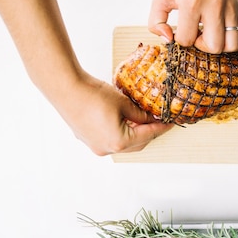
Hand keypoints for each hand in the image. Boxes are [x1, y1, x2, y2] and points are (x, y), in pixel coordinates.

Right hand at [55, 73, 173, 155]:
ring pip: (122, 143)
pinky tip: (124, 120)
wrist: (66, 88)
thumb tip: (150, 117)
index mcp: (120, 141)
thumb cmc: (93, 95)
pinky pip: (110, 139)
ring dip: (134, 133)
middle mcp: (107, 148)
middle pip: (136, 144)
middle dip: (149, 132)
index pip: (148, 135)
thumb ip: (140, 113)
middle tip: (158, 120)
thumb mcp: (124, 102)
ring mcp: (96, 146)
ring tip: (142, 119)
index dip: (161, 127)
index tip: (171, 122)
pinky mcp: (88, 139)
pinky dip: (120, 132)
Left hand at [148, 0, 237, 53]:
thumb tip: (169, 39)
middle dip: (202, 46)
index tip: (180, 30)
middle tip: (196, 35)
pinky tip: (221, 31)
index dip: (180, 40)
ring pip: (232, 45)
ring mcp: (229, 8)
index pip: (187, 39)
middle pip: (214, 46)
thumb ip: (156, 22)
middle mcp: (213, 6)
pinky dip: (233, 39)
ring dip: (219, 45)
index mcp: (191, 3)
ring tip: (210, 34)